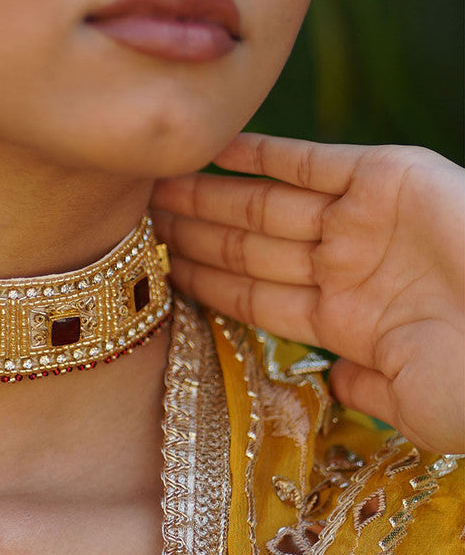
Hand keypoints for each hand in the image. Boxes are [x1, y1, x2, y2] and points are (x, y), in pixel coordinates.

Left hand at [151, 133, 464, 453]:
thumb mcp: (418, 404)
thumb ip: (363, 387)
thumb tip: (334, 378)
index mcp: (344, 320)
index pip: (252, 296)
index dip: (204, 282)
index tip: (158, 272)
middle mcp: (344, 266)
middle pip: (246, 248)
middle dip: (193, 235)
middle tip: (136, 223)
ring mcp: (361, 221)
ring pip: (263, 205)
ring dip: (209, 195)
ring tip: (156, 187)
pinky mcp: (386, 175)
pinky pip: (306, 161)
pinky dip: (261, 152)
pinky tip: (216, 150)